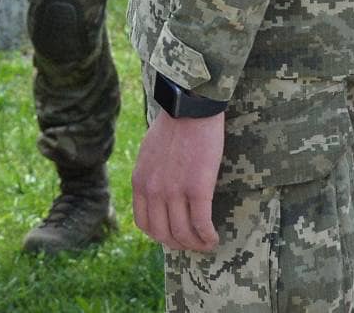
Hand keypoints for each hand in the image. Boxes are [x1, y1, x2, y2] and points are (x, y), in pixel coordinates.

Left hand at [132, 109, 224, 251]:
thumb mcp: (148, 155)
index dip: (160, 236)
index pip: (143, 224)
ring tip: (207, 242)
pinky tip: (214, 236)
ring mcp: (174, 191)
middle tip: (194, 242)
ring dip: (196, 244)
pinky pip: (201, 225)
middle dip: (180, 244)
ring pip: (183, 234)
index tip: (175, 235)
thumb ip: (149, 177)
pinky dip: (208, 237)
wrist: (189, 109)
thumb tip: (156, 197)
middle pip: (163, 234)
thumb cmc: (173, 128)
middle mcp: (153, 190)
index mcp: (140, 181)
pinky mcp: (197, 189)